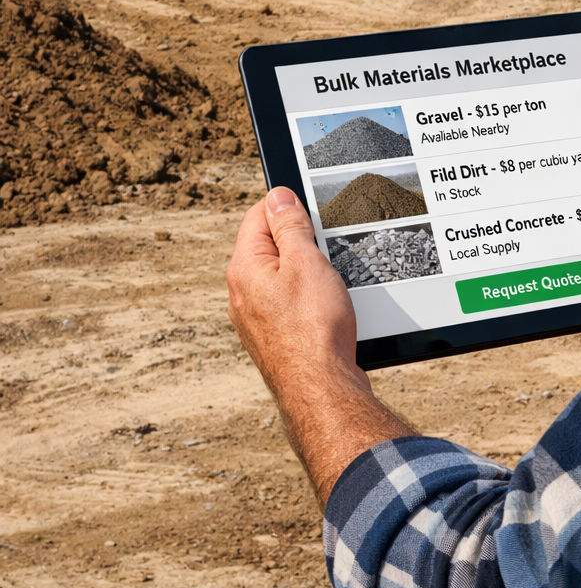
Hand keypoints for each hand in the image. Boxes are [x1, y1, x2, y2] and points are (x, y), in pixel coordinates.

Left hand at [227, 188, 412, 504]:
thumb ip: (291, 226)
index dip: (288, 207)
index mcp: (245, 267)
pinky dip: (309, 299)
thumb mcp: (307, 263)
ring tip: (330, 284)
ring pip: (282, 277)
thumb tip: (278, 196)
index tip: (313, 212)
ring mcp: (255, 318)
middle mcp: (242, 292)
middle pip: (270, 245)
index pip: (259, 215)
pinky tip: (328, 310)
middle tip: (327, 250)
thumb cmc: (314, 330)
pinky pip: (289, 303)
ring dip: (307, 272)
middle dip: (300, 242)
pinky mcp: (273, 337)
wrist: (321, 391)